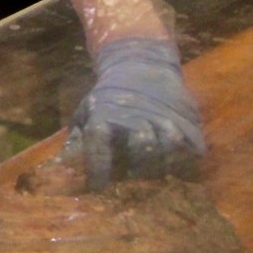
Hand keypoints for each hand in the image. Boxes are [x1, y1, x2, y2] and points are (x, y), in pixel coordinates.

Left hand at [66, 36, 205, 186]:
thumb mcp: (87, 111)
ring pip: (171, 144)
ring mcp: (166, 116)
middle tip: (134, 180)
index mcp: (106, 111)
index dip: (98, 167)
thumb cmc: (109, 97)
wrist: (143, 64)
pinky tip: (176, 171)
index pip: (100, 140)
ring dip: (163, 165)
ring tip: (155, 175)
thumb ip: (76, 142)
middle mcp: (138, 113)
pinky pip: (193, 148)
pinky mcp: (189, 122)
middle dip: (138, 168)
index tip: (98, 187)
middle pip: (142, 143)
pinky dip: (186, 163)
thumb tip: (59, 173)